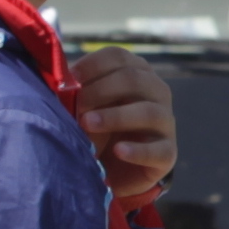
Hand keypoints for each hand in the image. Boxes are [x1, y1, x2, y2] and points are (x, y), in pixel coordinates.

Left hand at [77, 47, 181, 208]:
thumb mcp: (85, 108)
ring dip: (115, 116)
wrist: (111, 172)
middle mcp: (156, 92)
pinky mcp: (168, 154)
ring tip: (88, 124)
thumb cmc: (97, 131)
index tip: (70, 79)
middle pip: (134, 79)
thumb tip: (60, 82)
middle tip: (77, 106)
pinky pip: (158, 150)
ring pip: (148, 112)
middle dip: (101, 91)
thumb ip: (77, 92)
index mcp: (136, 73)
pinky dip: (137, 150)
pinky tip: (118, 151)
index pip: (119, 57)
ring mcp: (165, 123)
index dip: (94, 65)